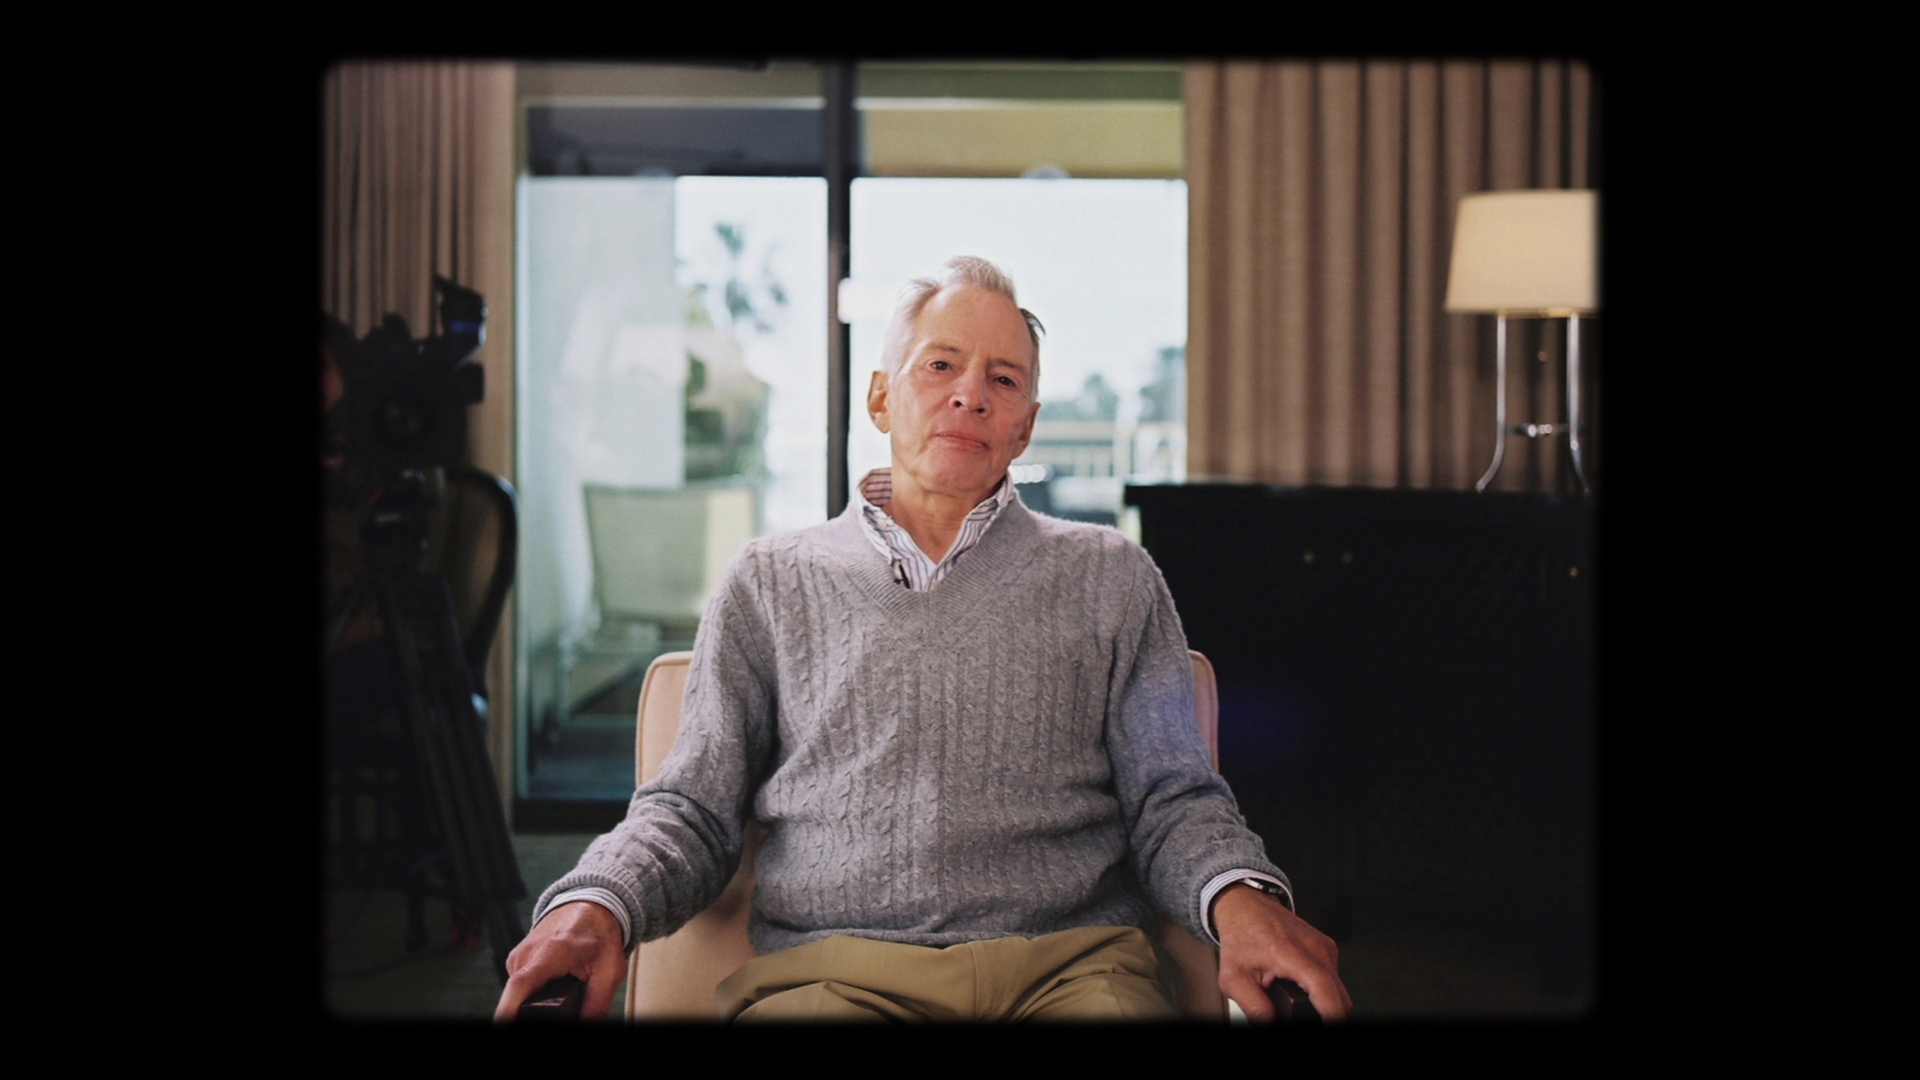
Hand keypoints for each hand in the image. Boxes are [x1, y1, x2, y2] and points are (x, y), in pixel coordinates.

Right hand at [493, 901, 628, 1021]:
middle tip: (554, 1011)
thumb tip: (586, 1025)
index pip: (521, 983)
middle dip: (528, 1013)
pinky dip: (530, 994)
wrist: (589, 906)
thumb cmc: (599, 935)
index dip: (508, 1009)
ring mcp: (519, 955)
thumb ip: (597, 1004)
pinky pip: (518, 986)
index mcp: (552, 951)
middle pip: (516, 996)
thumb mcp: (610, 971)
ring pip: (516, 993)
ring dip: (531, 1003)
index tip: (503, 1024)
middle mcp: (528, 952)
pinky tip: (549, 990)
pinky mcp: (516, 959)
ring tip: (558, 997)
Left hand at [1212, 884, 1352, 1021]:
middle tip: (1303, 1018)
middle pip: (1340, 998)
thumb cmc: (1240, 934)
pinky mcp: (1327, 949)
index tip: (1329, 1025)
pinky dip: (1323, 992)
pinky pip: (1334, 980)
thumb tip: (1271, 1025)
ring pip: (1339, 992)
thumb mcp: (1233, 977)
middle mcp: (1315, 948)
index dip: (1331, 1015)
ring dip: (1325, 1005)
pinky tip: (1303, 991)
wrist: (1246, 906)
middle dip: (1327, 1016)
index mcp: (1292, 953)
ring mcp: (1324, 947)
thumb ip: (1254, 1006)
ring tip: (1299, 1004)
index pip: (1324, 989)